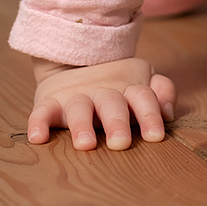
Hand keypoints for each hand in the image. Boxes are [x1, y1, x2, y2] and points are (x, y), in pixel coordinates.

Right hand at [27, 57, 176, 150]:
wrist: (75, 61)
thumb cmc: (118, 85)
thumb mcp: (142, 82)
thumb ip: (161, 92)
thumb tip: (169, 111)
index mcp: (128, 88)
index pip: (143, 98)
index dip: (150, 115)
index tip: (155, 136)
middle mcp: (103, 92)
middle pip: (112, 105)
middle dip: (117, 123)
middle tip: (120, 142)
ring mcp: (77, 96)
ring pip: (79, 108)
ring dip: (82, 125)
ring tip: (85, 144)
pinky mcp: (51, 101)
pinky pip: (42, 110)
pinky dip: (38, 122)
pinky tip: (37, 137)